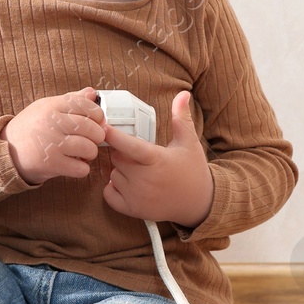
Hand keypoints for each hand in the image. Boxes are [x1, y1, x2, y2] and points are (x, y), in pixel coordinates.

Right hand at [3, 87, 105, 184]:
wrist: (5, 151)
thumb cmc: (30, 128)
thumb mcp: (46, 107)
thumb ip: (71, 100)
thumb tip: (92, 93)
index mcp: (52, 106)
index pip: (86, 106)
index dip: (98, 115)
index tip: (97, 122)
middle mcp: (51, 123)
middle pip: (91, 128)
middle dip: (97, 136)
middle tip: (92, 140)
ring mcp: (51, 144)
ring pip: (89, 148)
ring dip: (91, 153)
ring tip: (83, 153)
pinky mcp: (50, 164)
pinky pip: (80, 168)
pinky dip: (82, 169)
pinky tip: (75, 164)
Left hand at [101, 90, 213, 228]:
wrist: (199, 203)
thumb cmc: (193, 170)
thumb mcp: (189, 142)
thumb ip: (181, 118)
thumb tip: (183, 94)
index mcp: (157, 160)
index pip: (129, 146)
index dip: (114, 136)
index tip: (103, 127)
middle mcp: (145, 179)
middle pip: (117, 158)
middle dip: (122, 153)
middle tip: (136, 154)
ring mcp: (138, 196)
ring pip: (113, 175)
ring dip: (119, 170)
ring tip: (137, 170)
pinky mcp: (133, 210)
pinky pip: (109, 194)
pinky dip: (113, 188)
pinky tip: (126, 183)